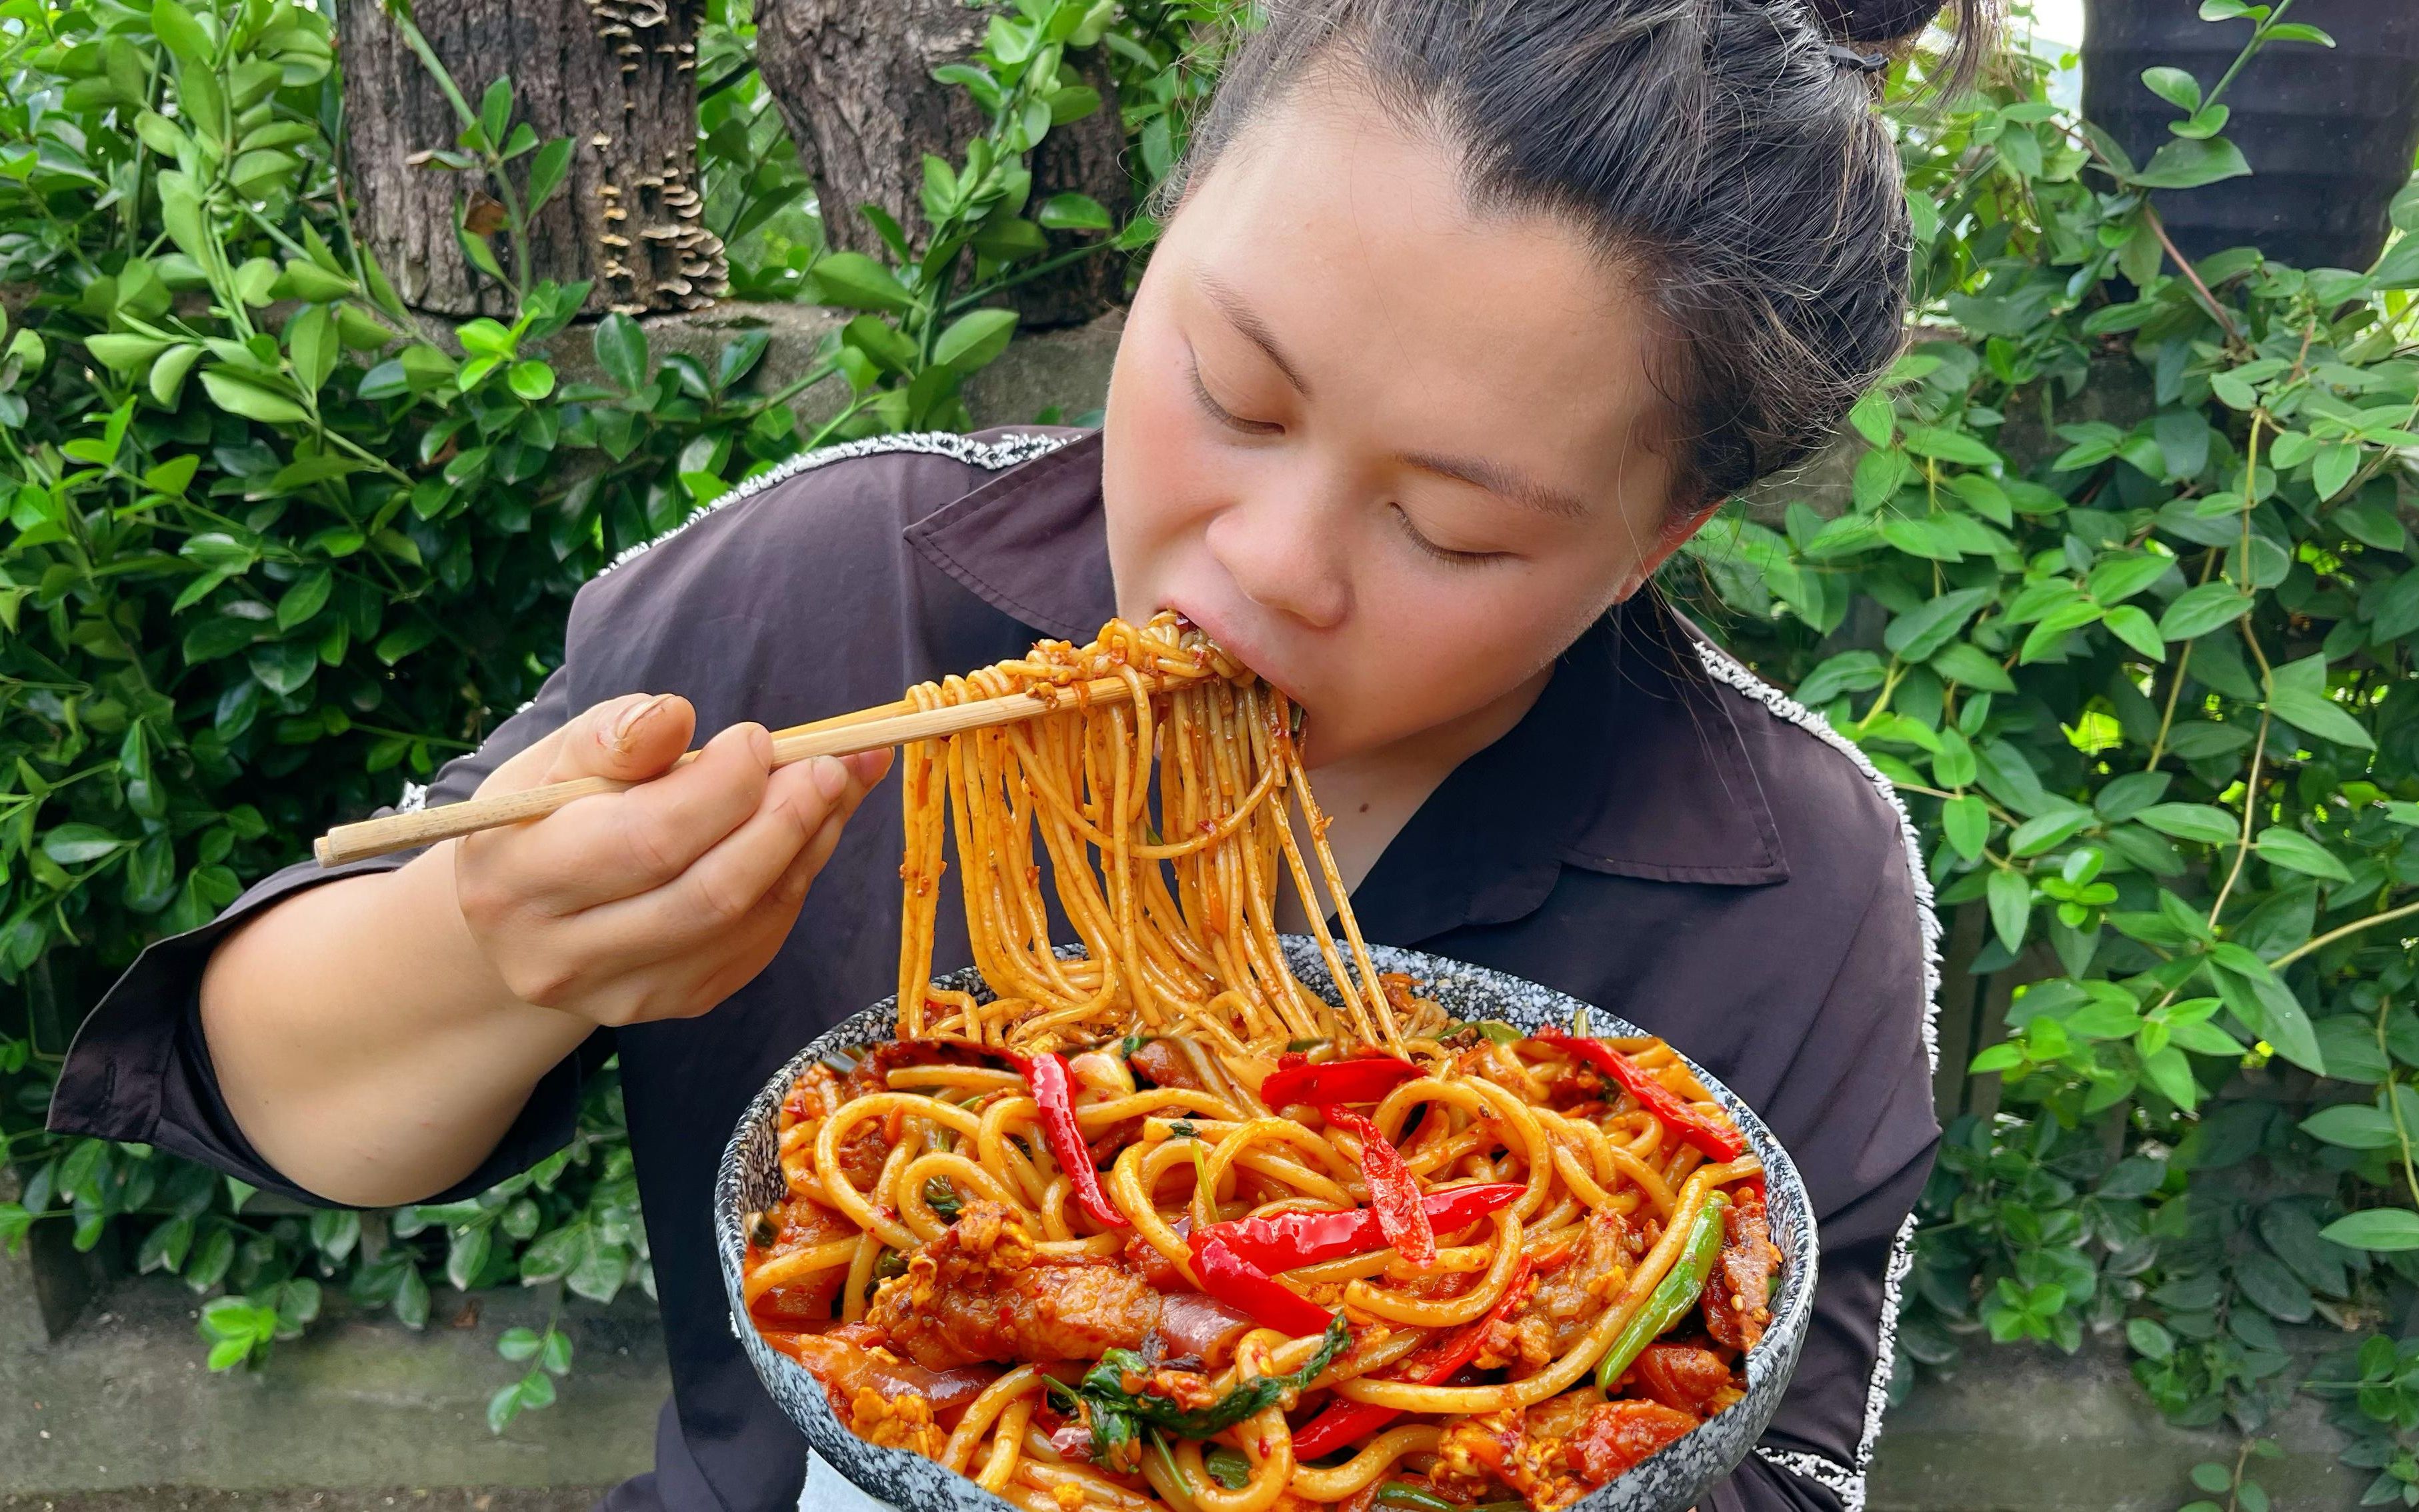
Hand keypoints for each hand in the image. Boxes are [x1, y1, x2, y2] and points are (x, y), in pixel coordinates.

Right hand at [451, 692, 888, 1026]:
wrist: (530, 909)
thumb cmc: (548, 814)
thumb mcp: (558, 759)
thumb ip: (614, 735)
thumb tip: (675, 715)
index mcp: (517, 882)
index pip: (648, 841)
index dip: (721, 788)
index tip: (756, 738)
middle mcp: (562, 958)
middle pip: (711, 894)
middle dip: (786, 820)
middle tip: (831, 764)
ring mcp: (624, 994)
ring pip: (746, 921)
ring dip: (808, 846)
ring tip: (838, 785)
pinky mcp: (675, 1003)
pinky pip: (759, 942)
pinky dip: (796, 879)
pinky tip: (811, 831)